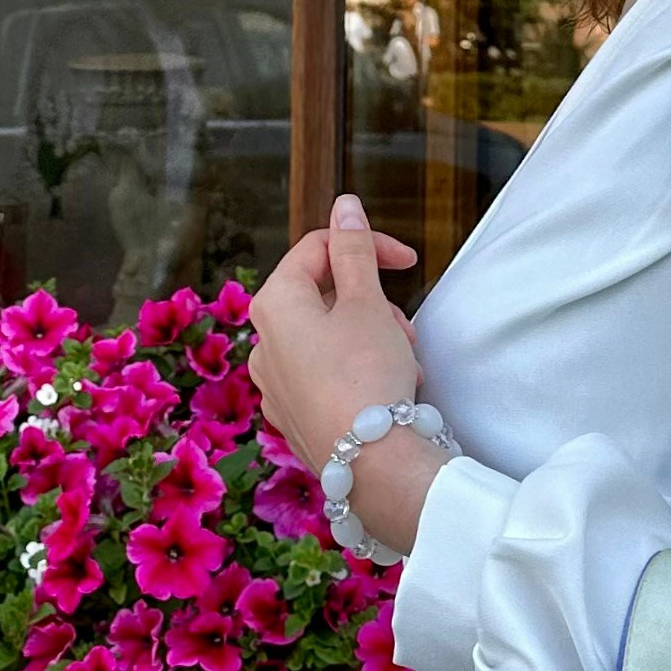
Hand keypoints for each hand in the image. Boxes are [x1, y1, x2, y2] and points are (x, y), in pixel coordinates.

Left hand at [250, 195, 448, 556]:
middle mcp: (262, 342)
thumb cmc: (366, 375)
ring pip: (328, 337)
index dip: (365, 244)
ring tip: (404, 362)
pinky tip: (388, 388)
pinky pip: (327, 374)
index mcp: (273, 304)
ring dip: (370, 336)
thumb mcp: (366, 302)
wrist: (370, 465)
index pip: (317, 248)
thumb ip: (354, 250)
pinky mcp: (294, 415)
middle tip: (404, 327)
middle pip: (323, 295)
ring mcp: (274, 383)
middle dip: (372, 302)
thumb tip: (344, 205)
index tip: (408, 260)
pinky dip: (358, 370)